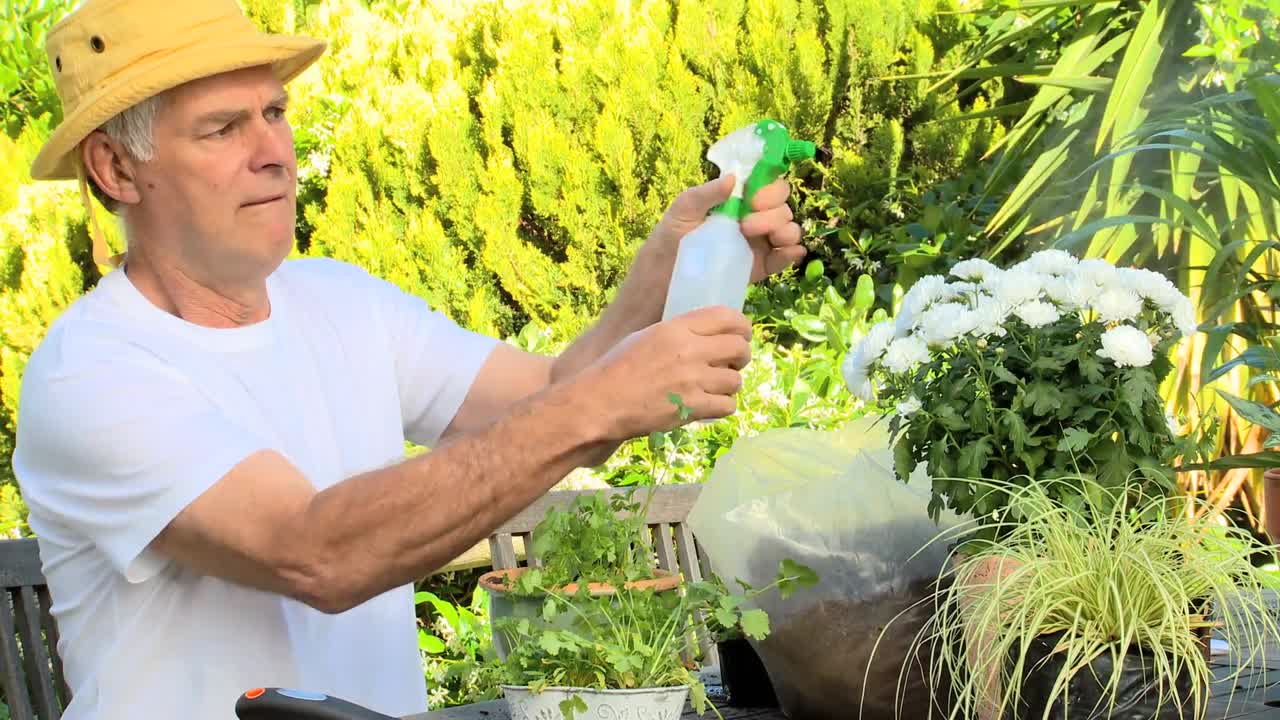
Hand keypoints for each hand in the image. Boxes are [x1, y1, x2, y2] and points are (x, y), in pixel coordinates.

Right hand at [577, 306, 752, 442]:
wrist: (601, 401)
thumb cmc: (617, 367)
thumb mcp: (647, 336)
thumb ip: (678, 334)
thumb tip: (705, 336)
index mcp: (676, 328)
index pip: (727, 317)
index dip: (741, 326)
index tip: (741, 335)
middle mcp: (689, 351)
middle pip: (739, 348)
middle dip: (741, 356)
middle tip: (732, 364)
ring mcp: (692, 380)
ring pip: (736, 380)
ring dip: (730, 385)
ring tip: (716, 388)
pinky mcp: (692, 408)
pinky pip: (727, 406)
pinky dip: (723, 406)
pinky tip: (711, 405)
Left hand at [646, 175, 805, 282]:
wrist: (659, 288)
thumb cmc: (666, 246)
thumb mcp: (680, 214)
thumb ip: (703, 195)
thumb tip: (732, 178)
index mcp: (733, 202)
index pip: (764, 186)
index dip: (768, 188)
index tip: (753, 198)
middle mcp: (749, 220)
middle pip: (780, 207)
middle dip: (773, 212)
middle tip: (747, 225)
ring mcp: (755, 245)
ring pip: (787, 231)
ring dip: (786, 230)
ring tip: (771, 239)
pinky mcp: (758, 270)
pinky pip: (783, 259)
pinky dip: (792, 254)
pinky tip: (790, 253)